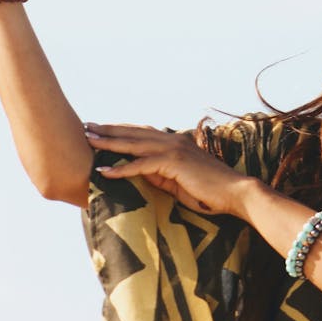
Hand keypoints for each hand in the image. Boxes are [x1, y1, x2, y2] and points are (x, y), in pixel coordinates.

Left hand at [84, 123, 252, 215]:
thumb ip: (161, 174)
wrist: (234, 193)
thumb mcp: (179, 182)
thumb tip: (142, 174)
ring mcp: (174, 150)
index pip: (142, 133)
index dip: (121, 130)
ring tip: (89, 141)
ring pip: (134, 144)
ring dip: (110, 142)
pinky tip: (105, 171)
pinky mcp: (174, 164)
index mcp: (175, 143)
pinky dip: (122, 168)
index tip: (101, 129)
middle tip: (86, 126)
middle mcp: (173, 141)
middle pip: (134, 133)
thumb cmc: (210, 192)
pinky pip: (142, 165)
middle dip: (109, 130)